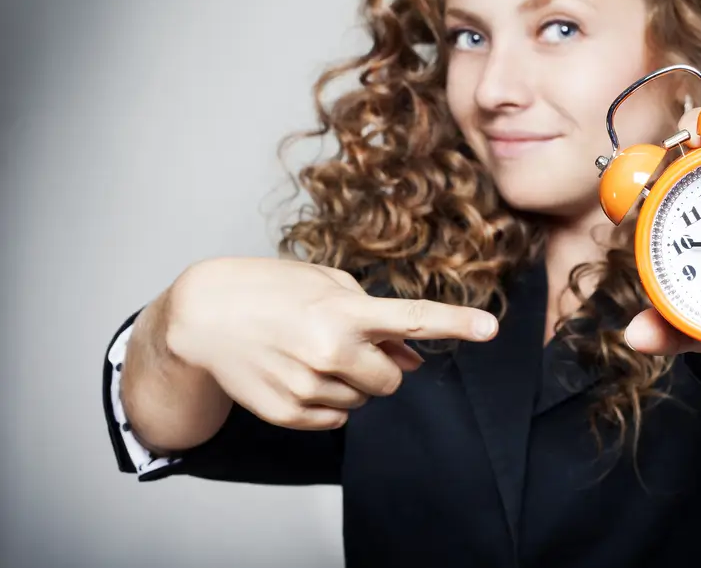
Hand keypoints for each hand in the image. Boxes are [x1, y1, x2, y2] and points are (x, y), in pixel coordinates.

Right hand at [166, 257, 497, 428]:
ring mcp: (309, 387)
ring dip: (351, 380)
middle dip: (382, 365)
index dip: (456, 323)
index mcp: (344, 312)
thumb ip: (379, 322)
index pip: (414, 320)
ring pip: (363, 400)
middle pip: (392, 380)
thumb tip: (413, 361)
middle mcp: (331, 353)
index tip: (490, 328)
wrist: (204, 317)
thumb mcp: (327, 287)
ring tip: (310, 353)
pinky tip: (298, 373)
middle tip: (347, 343)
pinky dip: (328, 400)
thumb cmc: (270, 290)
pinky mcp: (289, 414)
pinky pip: (335, 418)